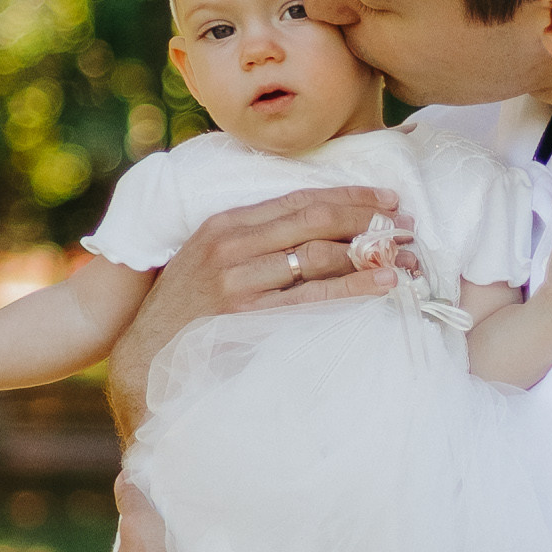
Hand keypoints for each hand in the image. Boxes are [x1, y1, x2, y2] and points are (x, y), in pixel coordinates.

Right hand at [107, 184, 418, 436]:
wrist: (144, 356)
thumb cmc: (185, 308)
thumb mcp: (210, 258)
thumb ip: (253, 239)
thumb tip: (313, 228)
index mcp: (225, 222)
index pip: (301, 198)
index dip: (350, 196)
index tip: (388, 198)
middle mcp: (231, 244)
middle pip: (315, 220)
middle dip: (369, 219)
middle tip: (408, 224)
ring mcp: (238, 279)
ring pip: (318, 254)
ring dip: (370, 254)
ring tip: (406, 257)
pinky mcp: (246, 315)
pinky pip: (311, 296)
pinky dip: (352, 288)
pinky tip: (381, 285)